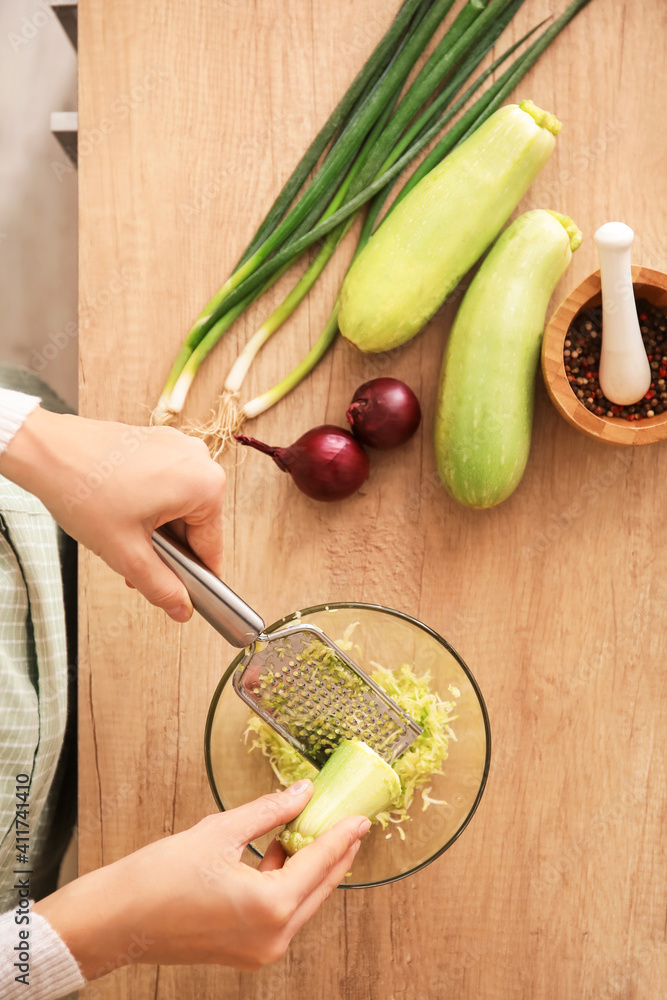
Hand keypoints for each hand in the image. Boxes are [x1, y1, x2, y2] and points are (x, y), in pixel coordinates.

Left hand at [0, 407, 224, 620]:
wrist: (45, 451)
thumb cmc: (84, 490)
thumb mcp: (127, 552)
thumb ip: (160, 586)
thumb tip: (182, 608)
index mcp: (205, 484)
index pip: (211, 546)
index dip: (194, 577)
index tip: (180, 592)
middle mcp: (199, 460)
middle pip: (194, 526)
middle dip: (166, 551)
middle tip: (132, 562)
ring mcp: (178, 447)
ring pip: (177, 507)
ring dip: (155, 530)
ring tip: (120, 537)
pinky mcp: (158, 442)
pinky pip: (165, 485)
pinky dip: (148, 506)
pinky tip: (120, 514)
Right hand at [34, 780, 370, 977]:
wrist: (117, 920)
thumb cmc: (158, 880)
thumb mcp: (221, 831)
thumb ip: (269, 812)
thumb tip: (301, 794)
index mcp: (270, 906)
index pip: (322, 862)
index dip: (344, 834)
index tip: (361, 816)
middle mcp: (273, 936)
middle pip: (320, 886)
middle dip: (334, 851)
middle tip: (345, 820)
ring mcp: (261, 949)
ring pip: (303, 901)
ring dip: (310, 867)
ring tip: (310, 829)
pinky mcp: (247, 951)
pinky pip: (282, 913)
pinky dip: (288, 884)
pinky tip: (280, 853)